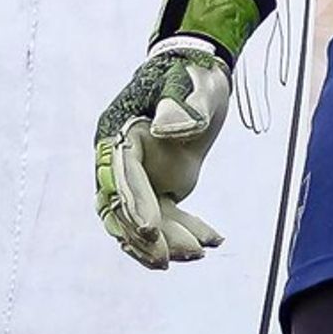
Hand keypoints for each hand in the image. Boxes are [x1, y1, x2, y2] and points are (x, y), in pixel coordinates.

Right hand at [94, 40, 231, 269]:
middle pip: (122, 208)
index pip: (120, 175)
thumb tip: (164, 130)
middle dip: (144, 236)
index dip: (133, 201)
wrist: (201, 75)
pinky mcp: (159, 188)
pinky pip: (167, 218)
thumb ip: (181, 106)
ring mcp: (140, 178)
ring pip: (143, 221)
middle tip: (170, 259)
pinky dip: (187, 232)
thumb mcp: (193, 85)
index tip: (150, 227)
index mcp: (117, 133)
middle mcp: (121, 160)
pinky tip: (214, 240)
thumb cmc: (192, 74)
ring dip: (167, 242)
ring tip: (201, 253)